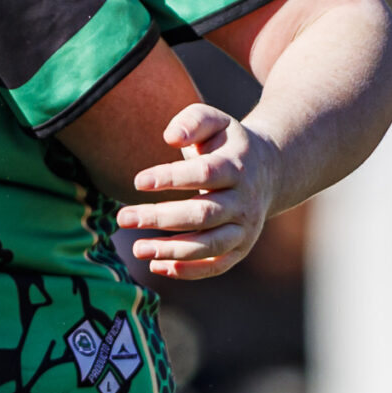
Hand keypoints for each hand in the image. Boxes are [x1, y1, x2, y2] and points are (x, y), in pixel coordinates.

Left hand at [115, 104, 279, 279]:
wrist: (269, 171)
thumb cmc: (226, 144)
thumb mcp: (215, 121)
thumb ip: (193, 121)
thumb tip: (170, 137)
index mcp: (236, 166)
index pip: (205, 174)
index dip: (172, 178)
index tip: (137, 181)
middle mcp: (244, 201)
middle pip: (204, 214)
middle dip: (161, 218)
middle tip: (122, 218)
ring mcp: (245, 228)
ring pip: (210, 245)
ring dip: (172, 251)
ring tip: (137, 249)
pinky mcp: (240, 248)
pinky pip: (216, 265)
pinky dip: (188, 271)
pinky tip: (156, 266)